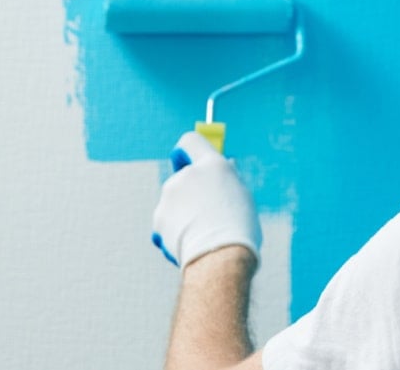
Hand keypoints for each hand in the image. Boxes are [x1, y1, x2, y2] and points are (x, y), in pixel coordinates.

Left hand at [152, 132, 261, 268]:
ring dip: (183, 215)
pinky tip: (189, 246)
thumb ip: (227, 179)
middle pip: (183, 177)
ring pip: (174, 202)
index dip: (187, 151)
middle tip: (208, 214)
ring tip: (202, 235)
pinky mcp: (158, 218)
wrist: (219, 258)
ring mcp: (170, 196)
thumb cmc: (239, 229)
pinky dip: (173, 233)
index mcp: (212, 165)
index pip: (191, 141)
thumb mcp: (241, 197)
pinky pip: (165, 223)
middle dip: (190, 192)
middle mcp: (187, 175)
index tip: (188, 160)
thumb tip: (225, 165)